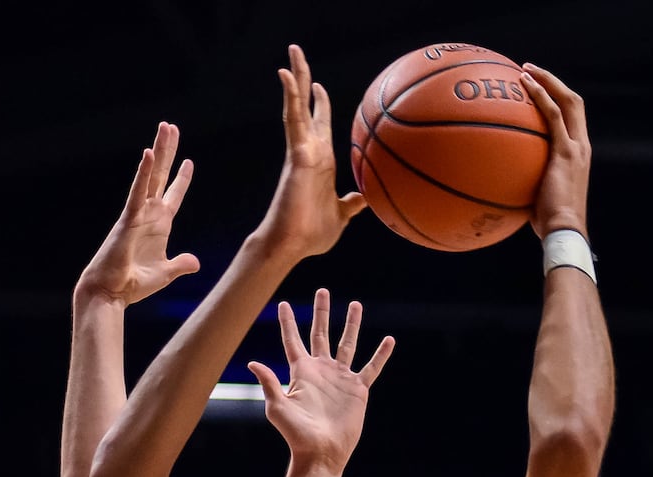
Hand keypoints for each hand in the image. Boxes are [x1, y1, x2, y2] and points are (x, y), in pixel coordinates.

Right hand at [75, 121, 200, 306]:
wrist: (110, 293)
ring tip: (165, 128)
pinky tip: (148, 154)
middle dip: (167, 152)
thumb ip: (180, 264)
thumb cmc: (132, 284)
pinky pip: (137, 192)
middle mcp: (148, 215)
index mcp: (158, 226)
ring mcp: (138, 214)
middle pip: (161, 177)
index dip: (181, 180)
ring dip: (158, 151)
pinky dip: (143, 174)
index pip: (172, 196)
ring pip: (150, 176)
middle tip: (171, 127)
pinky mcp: (128, 220)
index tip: (189, 162)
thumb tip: (195, 262)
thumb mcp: (165, 273)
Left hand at [247, 288, 393, 475]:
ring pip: (348, 344)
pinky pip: (371, 367)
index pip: (293, 340)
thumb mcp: (278, 408)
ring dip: (351, 324)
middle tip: (323, 291)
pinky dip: (380, 354)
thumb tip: (252, 362)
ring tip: (355, 304)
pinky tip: (388, 340)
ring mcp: (340, 379)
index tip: (282, 303)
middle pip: (321, 334)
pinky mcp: (358, 390)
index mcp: (301, 372)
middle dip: (322, 312)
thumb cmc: (295, 435)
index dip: (288, 322)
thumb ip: (268, 383)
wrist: (321, 452)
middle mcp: (321, 371)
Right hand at [254, 44, 367, 261]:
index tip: (318, 89)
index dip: (319, 106)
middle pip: (305, 107)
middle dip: (303, 81)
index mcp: (320, 161)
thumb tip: (366, 198)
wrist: (292, 246)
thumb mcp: (342, 215)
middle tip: (297, 55)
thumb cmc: (312, 235)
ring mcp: (300, 150)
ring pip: (297, 106)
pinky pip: (293, 119)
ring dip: (295, 79)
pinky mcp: (296, 154)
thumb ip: (352, 203)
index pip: (319, 125)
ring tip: (292, 54)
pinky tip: (286, 76)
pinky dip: (291, 96)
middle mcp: (308, 150)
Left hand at [521, 64, 591, 239]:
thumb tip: (497, 183)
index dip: (557, 100)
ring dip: (547, 81)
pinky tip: (522, 86)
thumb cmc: (547, 224)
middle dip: (553, 82)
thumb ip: (524, 183)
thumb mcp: (535, 198)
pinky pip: (553, 116)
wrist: (564, 230)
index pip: (572, 119)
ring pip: (567, 101)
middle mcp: (582, 145)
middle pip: (573, 102)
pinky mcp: (566, 152)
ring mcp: (576, 147)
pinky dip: (540, 97)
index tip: (537, 90)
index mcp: (578, 154)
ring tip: (525, 70)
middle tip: (529, 71)